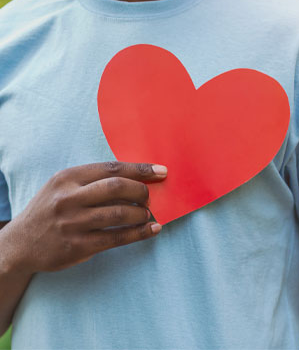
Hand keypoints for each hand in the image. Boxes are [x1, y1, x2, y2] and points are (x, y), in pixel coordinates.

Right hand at [4, 161, 166, 274]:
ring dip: (141, 213)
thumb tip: (134, 178)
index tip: (161, 171)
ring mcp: (73, 223)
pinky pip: (116, 237)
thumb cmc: (50, 209)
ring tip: (148, 214)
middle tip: (150, 196)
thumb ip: (92, 180)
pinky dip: (138, 233)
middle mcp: (69, 198)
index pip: (111, 168)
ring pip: (119, 213)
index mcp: (68, 177)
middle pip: (117, 187)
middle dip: (141, 190)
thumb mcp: (63, 186)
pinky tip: (151, 230)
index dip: (140, 169)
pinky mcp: (78, 246)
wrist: (21, 243)